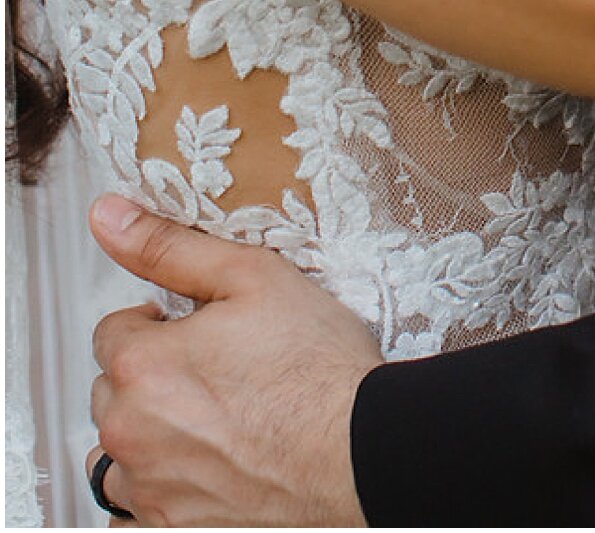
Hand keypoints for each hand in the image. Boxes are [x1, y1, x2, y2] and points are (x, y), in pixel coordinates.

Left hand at [87, 195, 380, 527]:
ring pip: (115, 459)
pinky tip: (200, 475)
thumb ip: (169, 247)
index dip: (158, 324)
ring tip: (207, 428)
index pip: (112, 333)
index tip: (197, 332)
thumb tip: (107, 216)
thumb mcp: (252, 276)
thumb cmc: (318, 370)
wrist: (363, 452)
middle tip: (213, 375)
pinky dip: (156, 497)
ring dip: (145, 441)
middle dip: (149, 380)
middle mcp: (132, 435)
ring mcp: (151, 493)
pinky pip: (132, 520)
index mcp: (143, 366)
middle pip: (110, 395)